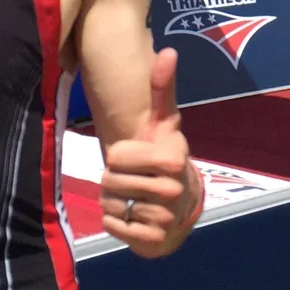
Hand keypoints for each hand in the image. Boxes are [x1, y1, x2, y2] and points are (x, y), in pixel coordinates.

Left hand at [99, 47, 200, 256]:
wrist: (181, 206)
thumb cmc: (164, 156)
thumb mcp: (163, 122)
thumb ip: (162, 87)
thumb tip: (168, 50)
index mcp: (172, 157)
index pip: (116, 156)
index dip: (119, 156)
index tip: (136, 157)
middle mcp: (172, 188)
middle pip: (109, 181)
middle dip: (114, 181)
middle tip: (132, 180)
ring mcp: (164, 217)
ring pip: (109, 205)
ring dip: (114, 201)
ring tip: (134, 197)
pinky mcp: (153, 240)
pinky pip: (113, 227)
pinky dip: (116, 222)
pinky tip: (133, 217)